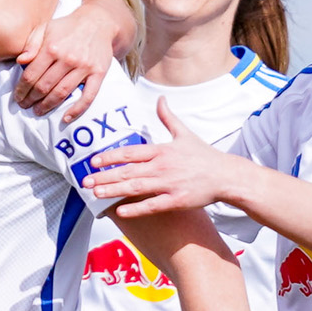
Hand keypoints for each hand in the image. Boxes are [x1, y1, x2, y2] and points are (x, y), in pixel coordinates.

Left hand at [13, 0, 115, 116]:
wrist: (98, 22)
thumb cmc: (68, 27)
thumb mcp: (46, 28)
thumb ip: (32, 44)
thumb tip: (20, 61)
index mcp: (52, 47)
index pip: (31, 75)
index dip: (21, 89)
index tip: (17, 96)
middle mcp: (67, 58)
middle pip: (44, 86)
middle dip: (31, 99)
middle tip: (24, 105)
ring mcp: (84, 67)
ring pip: (62, 93)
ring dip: (47, 105)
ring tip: (38, 111)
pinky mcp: (98, 73)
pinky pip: (88, 96)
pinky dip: (77, 109)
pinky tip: (66, 118)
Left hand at [85, 103, 242, 214]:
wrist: (226, 176)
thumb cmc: (204, 156)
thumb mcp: (185, 134)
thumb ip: (168, 118)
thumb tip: (161, 99)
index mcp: (162, 150)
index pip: (130, 152)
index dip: (110, 156)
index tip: (94, 161)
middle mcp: (163, 166)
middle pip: (128, 171)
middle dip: (104, 176)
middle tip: (85, 181)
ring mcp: (169, 184)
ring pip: (136, 187)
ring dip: (114, 190)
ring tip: (96, 194)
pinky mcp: (177, 200)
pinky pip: (152, 205)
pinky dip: (136, 208)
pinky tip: (120, 211)